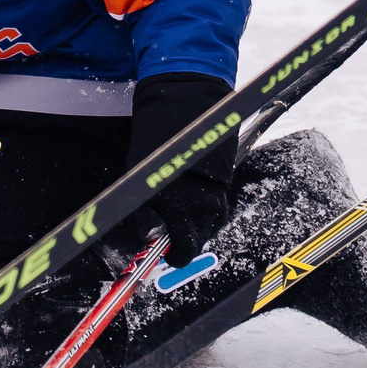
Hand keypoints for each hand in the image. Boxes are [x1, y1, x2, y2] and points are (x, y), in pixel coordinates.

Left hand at [104, 71, 237, 269]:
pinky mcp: (224, 186)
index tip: (163, 252)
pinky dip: (203, 210)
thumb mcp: (141, 184)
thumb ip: (146, 216)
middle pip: (198, 241)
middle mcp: (205, 208)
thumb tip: (149, 238)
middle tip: (166, 230)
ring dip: (193, 225)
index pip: (184, 251)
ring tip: (177, 210)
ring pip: (208, 225)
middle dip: (182, 239)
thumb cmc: (158, 146)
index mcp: (182, 210)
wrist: (186, 112)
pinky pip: (215, 209)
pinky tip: (190, 197)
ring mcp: (218, 197)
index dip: (173, 255)